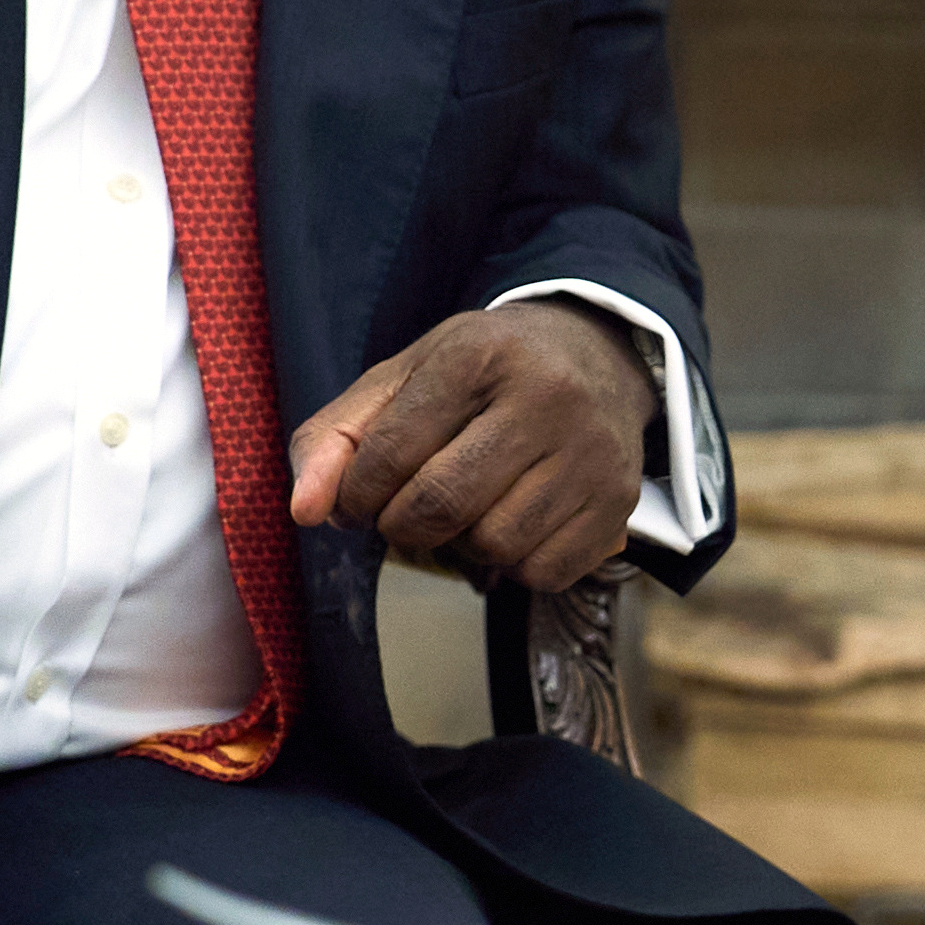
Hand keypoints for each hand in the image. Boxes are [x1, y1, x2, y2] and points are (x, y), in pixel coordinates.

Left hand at [289, 300, 651, 595]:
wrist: (594, 351)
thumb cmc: (483, 371)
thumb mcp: (405, 377)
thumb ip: (337, 437)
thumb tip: (305, 513)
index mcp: (478, 356)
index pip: (389, 456)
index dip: (356, 495)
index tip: (361, 497)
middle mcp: (545, 397)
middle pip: (441, 507)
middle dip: (402, 526)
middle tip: (405, 511)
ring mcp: (590, 450)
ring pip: (495, 546)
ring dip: (463, 546)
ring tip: (468, 511)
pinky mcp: (618, 498)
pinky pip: (544, 572)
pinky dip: (515, 564)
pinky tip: (514, 523)